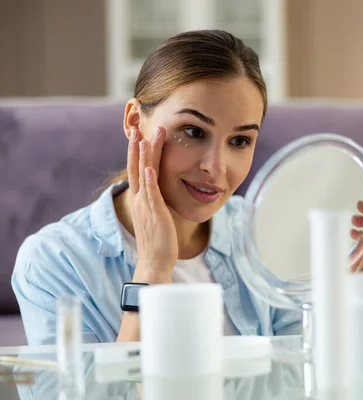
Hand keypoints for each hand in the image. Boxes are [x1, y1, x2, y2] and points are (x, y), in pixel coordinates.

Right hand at [127, 126, 177, 282]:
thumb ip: (160, 201)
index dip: (139, 151)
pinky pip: (150, 193)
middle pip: (136, 166)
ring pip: (142, 175)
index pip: (139, 169)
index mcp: (142, 198)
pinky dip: (148, 179)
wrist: (155, 262)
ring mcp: (146, 205)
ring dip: (142, 156)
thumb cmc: (160, 240)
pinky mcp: (154, 213)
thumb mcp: (159, 215)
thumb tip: (165, 192)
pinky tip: (148, 166)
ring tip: (143, 137)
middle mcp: (141, 199)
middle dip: (137, 146)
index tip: (141, 133)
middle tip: (137, 126)